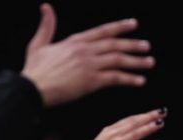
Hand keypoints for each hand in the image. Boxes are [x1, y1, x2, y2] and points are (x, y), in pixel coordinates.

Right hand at [22, 3, 153, 105]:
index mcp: (75, 41)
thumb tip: (46, 7)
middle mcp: (85, 50)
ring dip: (136, 61)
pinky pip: (116, 78)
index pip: (103, 31)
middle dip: (133, 45)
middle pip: (115, 45)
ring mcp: (90, 65)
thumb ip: (47, 25)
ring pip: (118, 60)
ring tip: (149, 63)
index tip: (133, 24)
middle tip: (147, 47)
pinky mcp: (92, 81)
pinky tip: (140, 81)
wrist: (33, 87)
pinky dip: (130, 79)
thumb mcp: (38, 43)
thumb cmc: (35, 69)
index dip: (119, 27)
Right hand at [69, 109, 164, 139]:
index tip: (153, 113)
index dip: (142, 115)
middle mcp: (112, 135)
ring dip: (149, 128)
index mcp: (108, 131)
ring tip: (161, 123)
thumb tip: (131, 139)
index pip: (128, 120)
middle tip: (162, 112)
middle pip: (134, 123)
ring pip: (135, 133)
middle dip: (148, 117)